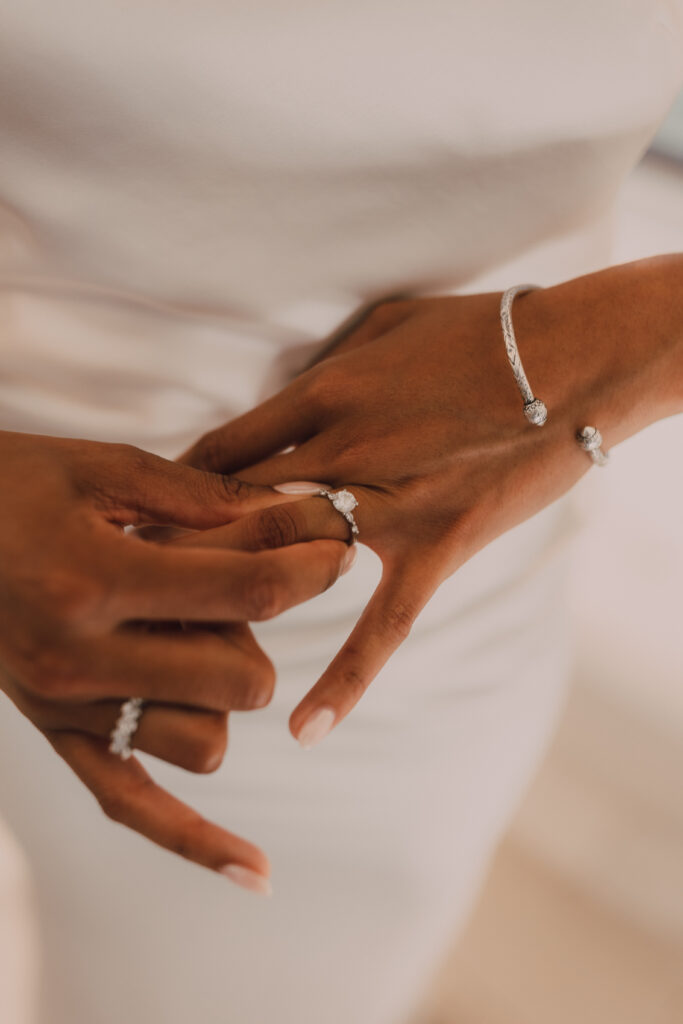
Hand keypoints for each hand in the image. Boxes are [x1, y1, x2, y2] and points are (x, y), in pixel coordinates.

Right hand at [0, 431, 351, 888]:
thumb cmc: (13, 484)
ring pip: (206, 744)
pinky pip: (133, 807)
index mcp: (93, 580)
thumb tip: (303, 511)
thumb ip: (203, 498)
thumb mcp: (103, 469)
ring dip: (222, 697)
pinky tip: (260, 872)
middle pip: (239, 679)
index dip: (313, 566)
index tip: (343, 545)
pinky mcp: (57, 736)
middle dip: (259, 632)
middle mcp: (78, 659)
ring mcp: (65, 710)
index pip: (246, 591)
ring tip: (186, 639)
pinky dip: (198, 843)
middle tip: (228, 586)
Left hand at [181, 257, 682, 746]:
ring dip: (236, 597)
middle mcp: (345, 451)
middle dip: (182, 549)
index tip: (152, 520)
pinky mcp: (438, 548)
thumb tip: (283, 393)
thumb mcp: (385, 322)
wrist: (575, 360)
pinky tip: (306, 727)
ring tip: (184, 639)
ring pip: (290, 561)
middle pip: (238, 511)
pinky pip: (384, 623)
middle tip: (137, 589)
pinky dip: (347, 676)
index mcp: (325, 392)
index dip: (176, 489)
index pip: (222, 450)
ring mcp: (391, 506)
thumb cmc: (480, 329)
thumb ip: (325, 364)